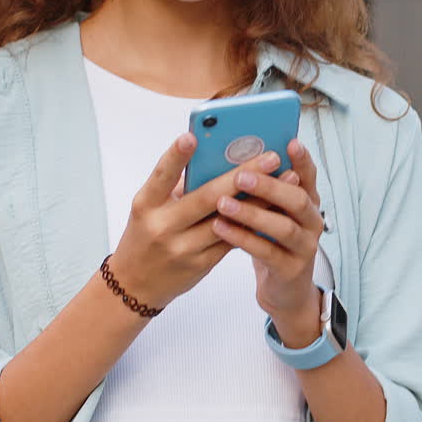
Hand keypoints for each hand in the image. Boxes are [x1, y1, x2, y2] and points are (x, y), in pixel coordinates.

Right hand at [109, 134, 286, 312]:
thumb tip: (219, 159)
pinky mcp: (200, 264)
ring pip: (228, 220)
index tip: (191, 136)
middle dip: (242, 175)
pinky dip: (253, 221)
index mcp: (145, 205)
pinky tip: (274, 208)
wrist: (136, 284)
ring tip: (284, 180)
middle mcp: (163, 226)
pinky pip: (232, 239)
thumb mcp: (149, 209)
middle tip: (269, 157)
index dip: (176, 156)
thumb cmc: (146, 235)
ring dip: (260, 199)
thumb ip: (177, 187)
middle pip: (207, 197)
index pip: (161, 176)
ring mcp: (183, 248)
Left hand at [210, 138, 324, 335]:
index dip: (302, 160)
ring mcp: (305, 247)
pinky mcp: (291, 270)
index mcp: (308, 201)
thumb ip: (261, 189)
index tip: (289, 142)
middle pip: (298, 199)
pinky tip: (221, 227)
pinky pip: (266, 252)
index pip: (309, 175)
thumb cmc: (270, 240)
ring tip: (223, 202)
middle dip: (270, 185)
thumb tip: (231, 158)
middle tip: (241, 175)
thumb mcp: (270, 212)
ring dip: (252, 213)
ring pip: (283, 227)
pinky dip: (243, 238)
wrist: (283, 288)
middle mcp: (312, 222)